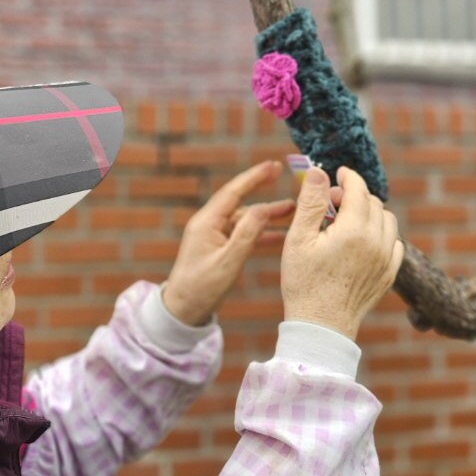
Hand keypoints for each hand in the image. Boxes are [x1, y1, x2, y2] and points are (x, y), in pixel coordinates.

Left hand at [162, 161, 296, 326]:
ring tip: (291, 210)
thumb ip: (247, 235)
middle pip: (240, 202)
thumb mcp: (228, 262)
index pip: (233, 192)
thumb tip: (262, 209)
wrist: (183, 309)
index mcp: (207, 223)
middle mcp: (209, 224)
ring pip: (244, 219)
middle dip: (263, 191)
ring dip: (266, 215)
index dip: (254, 177)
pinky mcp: (217, 247)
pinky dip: (259, 233)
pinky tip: (279, 235)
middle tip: (284, 177)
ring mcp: (213, 235)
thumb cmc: (202, 288)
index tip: (273, 165)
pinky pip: (242, 234)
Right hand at [280, 166, 403, 339]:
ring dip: (370, 214)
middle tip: (332, 204)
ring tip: (347, 222)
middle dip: (355, 196)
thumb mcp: (298, 240)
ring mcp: (386, 259)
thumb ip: (310, 203)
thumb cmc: (304, 283)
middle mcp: (377, 241)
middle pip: (374, 202)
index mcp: (354, 230)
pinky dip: (381, 235)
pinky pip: (394, 243)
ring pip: (388, 221)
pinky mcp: (389, 274)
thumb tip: (318, 172)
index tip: (338, 173)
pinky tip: (361, 242)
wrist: (321, 326)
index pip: (358, 189)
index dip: (348, 177)